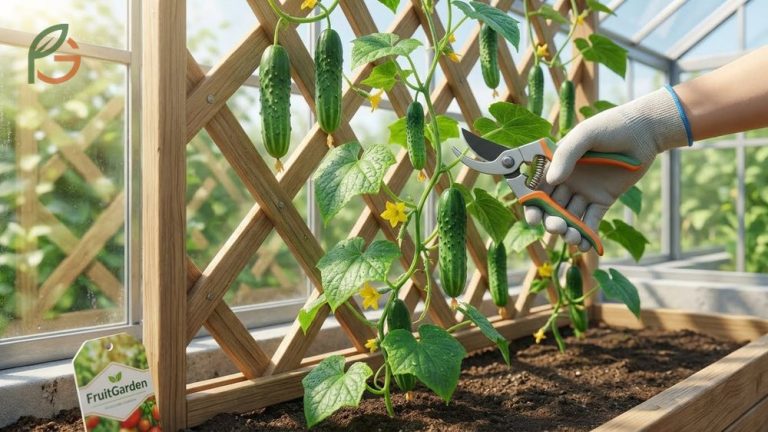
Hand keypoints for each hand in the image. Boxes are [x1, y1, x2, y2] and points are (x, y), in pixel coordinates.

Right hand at [524, 88, 689, 251]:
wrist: (644, 132)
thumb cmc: (611, 126)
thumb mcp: (585, 135)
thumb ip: (566, 155)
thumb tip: (551, 180)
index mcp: (556, 164)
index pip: (537, 187)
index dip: (532, 204)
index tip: (532, 217)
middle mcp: (567, 180)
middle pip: (552, 206)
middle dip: (551, 220)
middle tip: (556, 227)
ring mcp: (584, 192)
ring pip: (570, 216)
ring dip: (568, 230)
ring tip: (572, 238)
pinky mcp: (602, 200)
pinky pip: (591, 221)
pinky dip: (587, 234)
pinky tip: (585, 245)